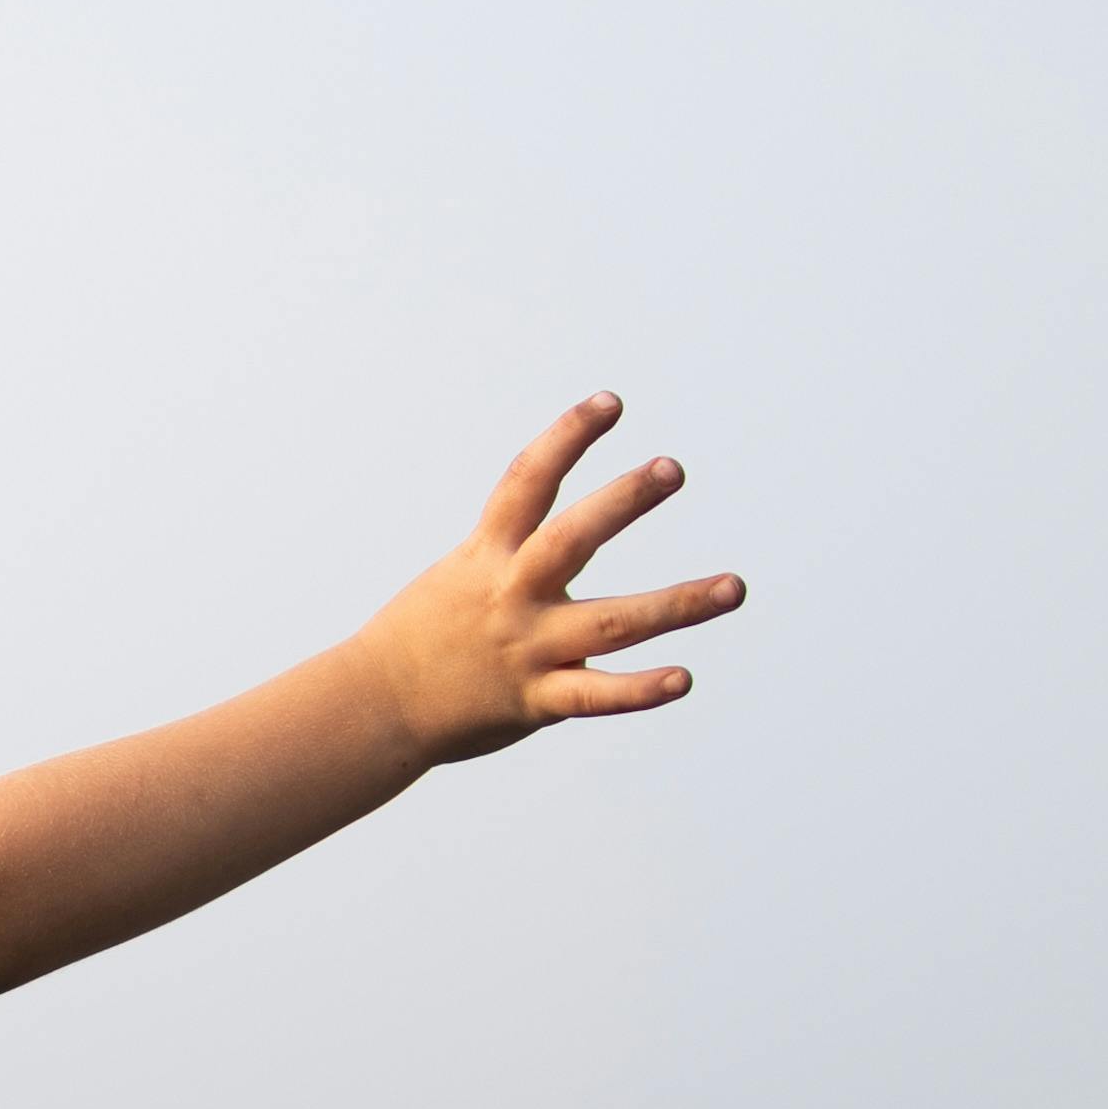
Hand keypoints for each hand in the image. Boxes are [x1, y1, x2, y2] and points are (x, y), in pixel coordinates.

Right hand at [363, 396, 743, 763]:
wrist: (373, 707)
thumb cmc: (424, 634)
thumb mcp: (461, 572)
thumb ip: (517, 546)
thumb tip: (573, 520)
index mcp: (486, 555)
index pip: (525, 480)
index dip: (566, 437)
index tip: (610, 402)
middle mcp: (510, 595)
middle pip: (572, 538)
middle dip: (623, 501)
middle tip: (672, 468)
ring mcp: (525, 649)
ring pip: (610, 624)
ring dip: (676, 605)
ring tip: (735, 587)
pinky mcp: (536, 702)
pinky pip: (595, 696)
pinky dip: (640, 690)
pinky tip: (685, 677)